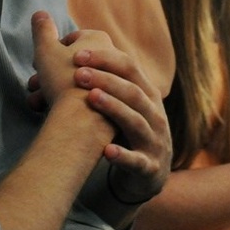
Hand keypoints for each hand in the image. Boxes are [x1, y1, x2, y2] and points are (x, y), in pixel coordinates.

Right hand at [30, 11, 116, 107]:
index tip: (38, 66)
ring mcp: (117, 81)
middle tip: (33, 88)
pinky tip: (54, 114)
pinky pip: (90, 101)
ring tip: (37, 104)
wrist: (85, 118)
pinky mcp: (118, 105)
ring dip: (54, 93)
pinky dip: (72, 106)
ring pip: (79, 84)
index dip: (50, 52)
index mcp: (99, 40)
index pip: (69, 41)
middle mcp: (113, 57)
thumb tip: (40, 12)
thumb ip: (42, 30)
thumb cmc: (64, 79)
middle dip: (49, 77)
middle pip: (74, 64)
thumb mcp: (46, 50)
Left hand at [70, 46, 171, 204]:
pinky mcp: (149, 168)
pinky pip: (137, 161)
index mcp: (147, 95)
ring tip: (90, 98)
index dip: (106, 59)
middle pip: (133, 91)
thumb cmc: (130, 133)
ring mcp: (154, 141)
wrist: (151, 175)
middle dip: (106, 79)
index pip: (130, 68)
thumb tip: (76, 54)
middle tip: (77, 74)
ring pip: (136, 121)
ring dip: (114, 108)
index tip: (78, 54)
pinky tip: (106, 150)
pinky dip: (123, 155)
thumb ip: (109, 82)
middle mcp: (154, 114)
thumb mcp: (128, 105)